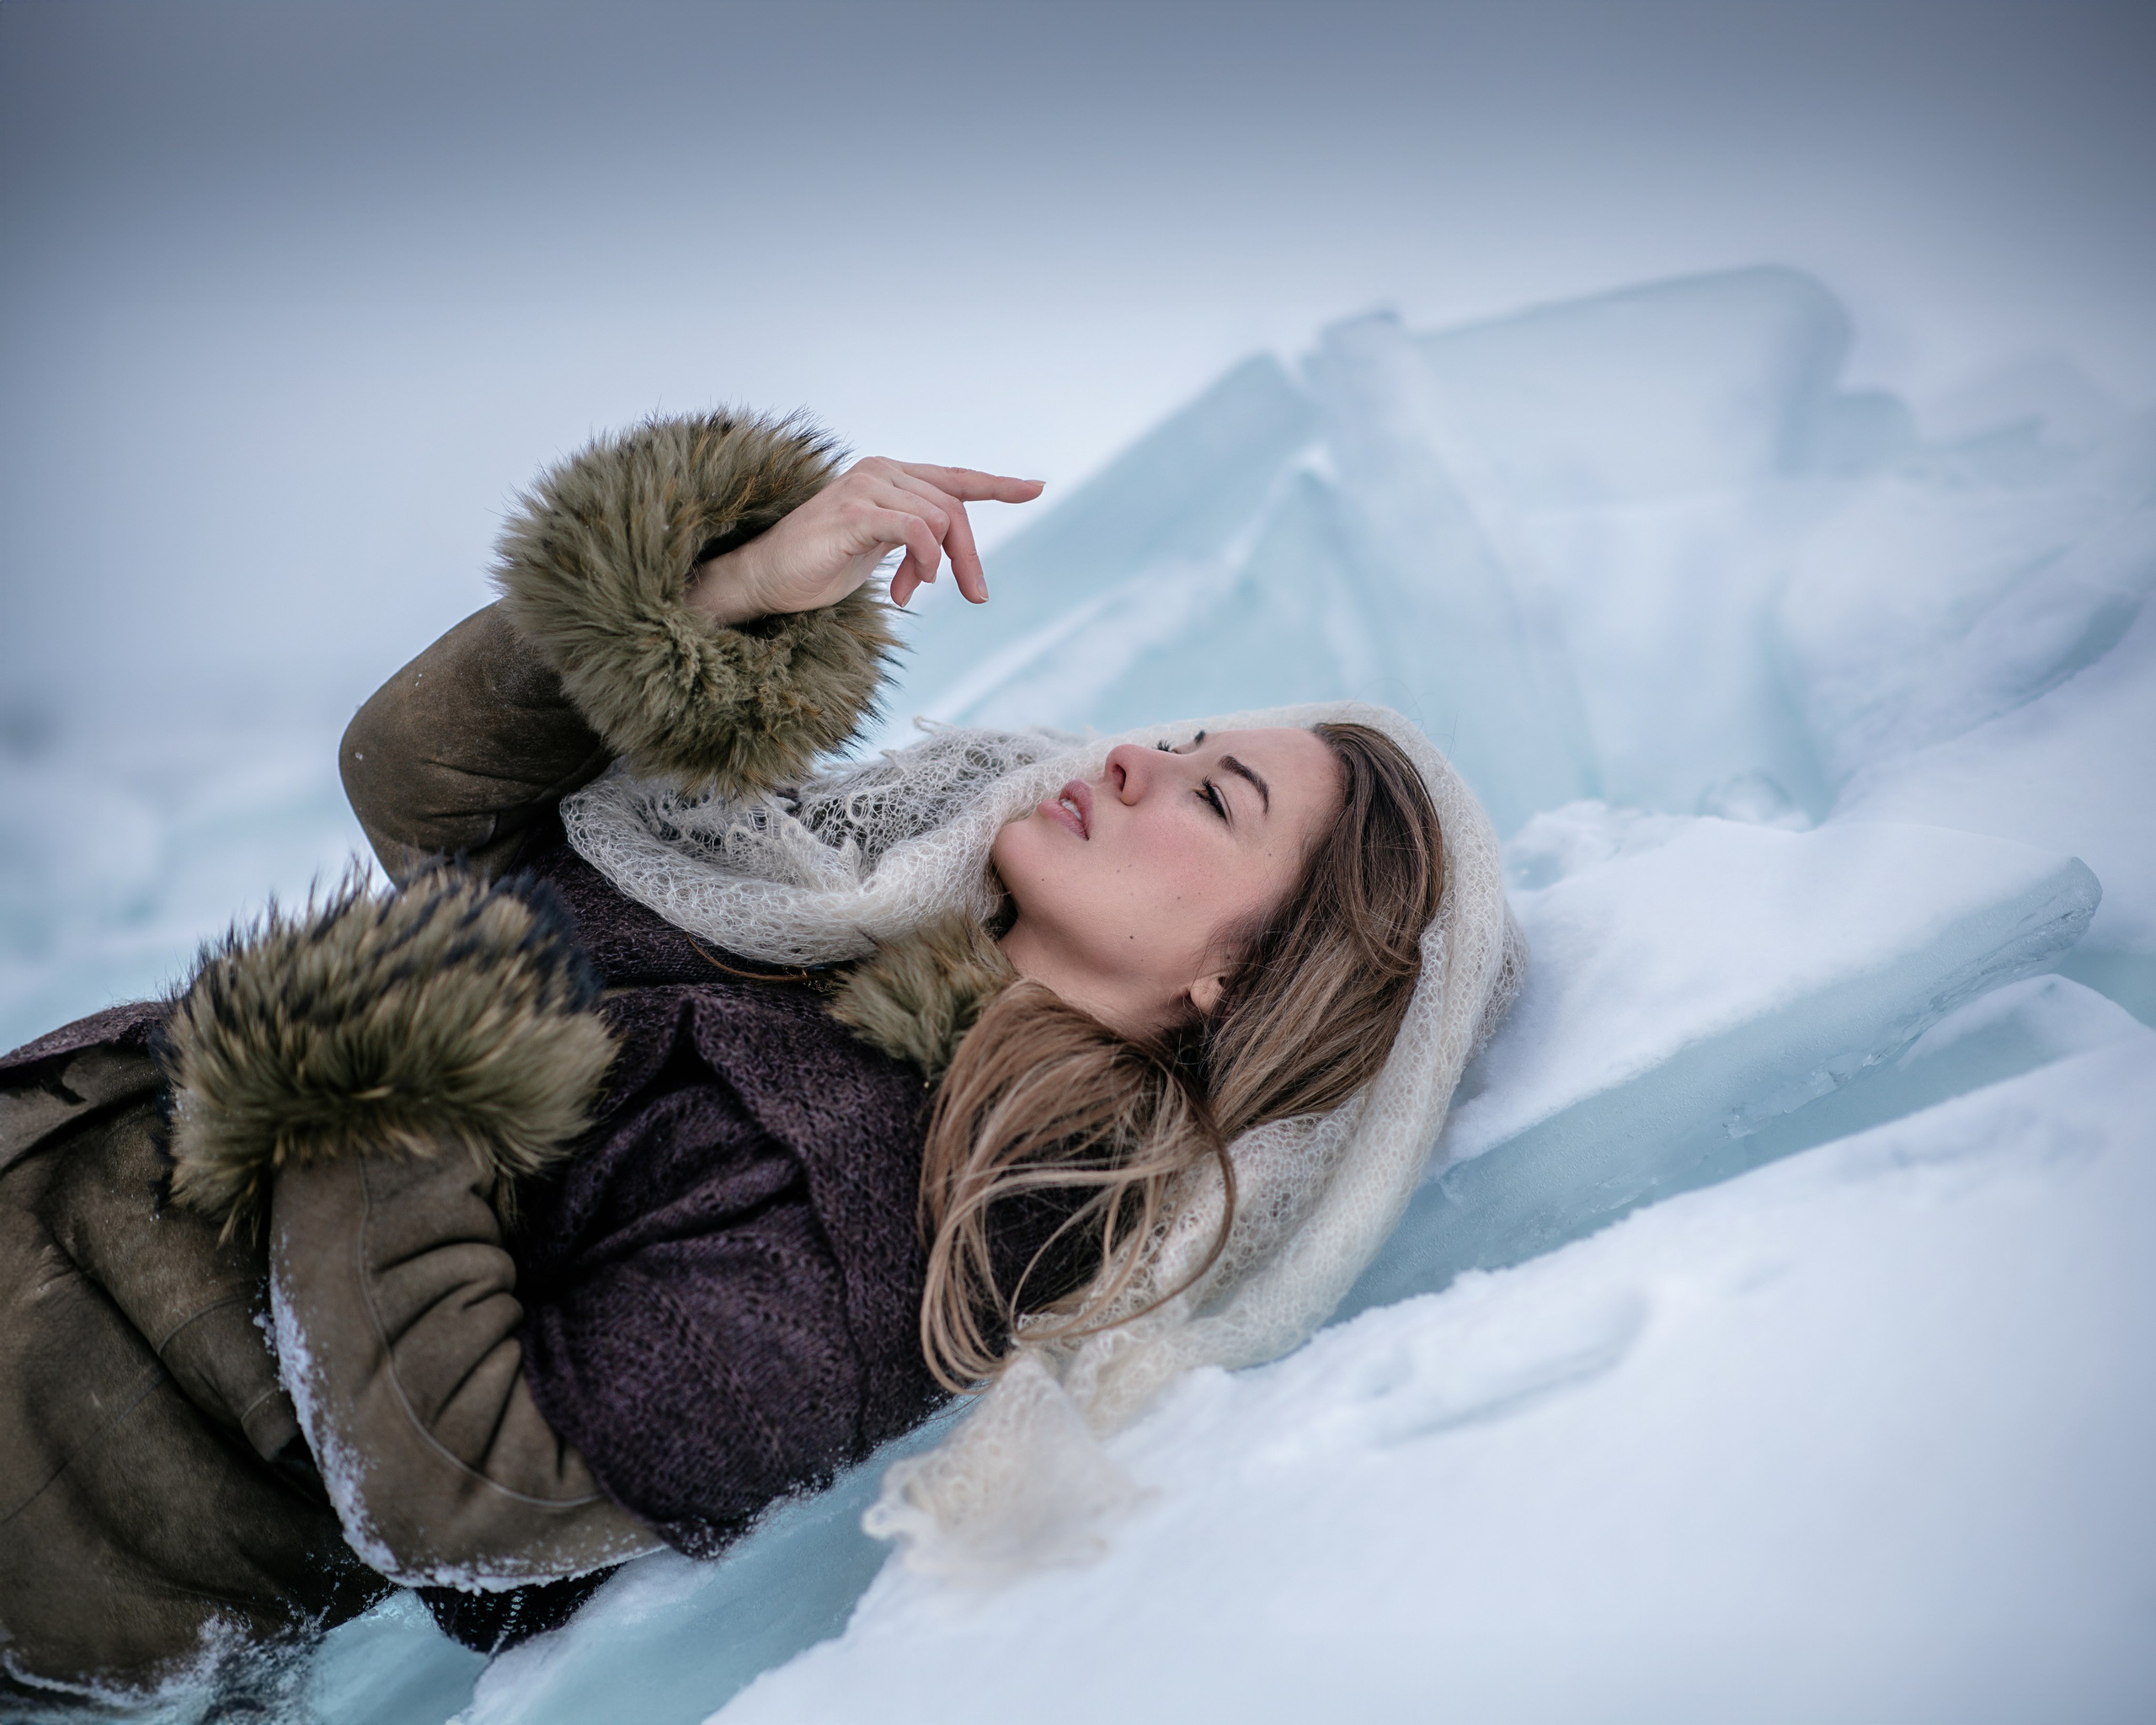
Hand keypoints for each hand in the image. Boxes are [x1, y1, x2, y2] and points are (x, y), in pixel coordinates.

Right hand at [683, 457, 1043, 623]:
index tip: (1034, 488)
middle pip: (954, 508)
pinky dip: (925, 559)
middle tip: (971, 596)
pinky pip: (915, 529)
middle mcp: (880, 471)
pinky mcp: (853, 513)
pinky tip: (908, 588)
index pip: (954, 478)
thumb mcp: (879, 545)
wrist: (767, 577)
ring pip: (939, 520)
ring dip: (935, 568)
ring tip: (910, 593)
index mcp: (889, 475)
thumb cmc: (821, 563)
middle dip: (967, 557)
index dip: (997, 484)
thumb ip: (913, 535)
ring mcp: (865, 488)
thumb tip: (947, 551)